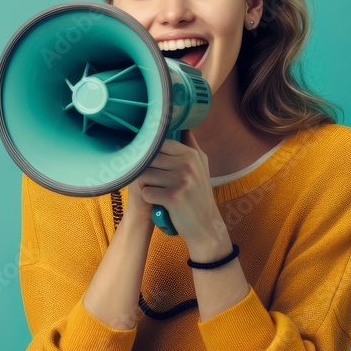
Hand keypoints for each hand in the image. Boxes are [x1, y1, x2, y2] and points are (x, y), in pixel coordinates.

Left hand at [127, 130, 228, 249]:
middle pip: (148, 159)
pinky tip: (159, 203)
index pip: (158, 144)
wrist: (206, 226)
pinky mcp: (173, 197)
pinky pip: (146, 193)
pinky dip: (149, 200)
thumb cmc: (198, 196)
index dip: (148, 154)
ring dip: (146, 186)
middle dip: (145, 172)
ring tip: (157, 192)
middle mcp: (187, 165)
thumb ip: (190, 145)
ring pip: (144, 176)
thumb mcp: (201, 167)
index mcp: (190, 155)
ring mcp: (181, 181)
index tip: (147, 163)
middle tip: (151, 182)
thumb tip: (184, 125)